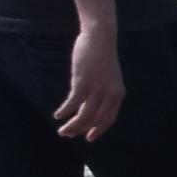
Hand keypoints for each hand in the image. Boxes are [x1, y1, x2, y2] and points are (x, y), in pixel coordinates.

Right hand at [57, 26, 124, 141]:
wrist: (100, 38)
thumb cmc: (102, 58)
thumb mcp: (107, 78)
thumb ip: (102, 92)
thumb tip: (89, 107)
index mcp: (118, 94)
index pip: (109, 119)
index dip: (98, 130)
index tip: (89, 138)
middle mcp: (109, 94)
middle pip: (94, 120)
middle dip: (80, 130)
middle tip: (68, 134)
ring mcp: (96, 89)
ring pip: (84, 116)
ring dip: (71, 126)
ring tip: (62, 130)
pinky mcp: (82, 82)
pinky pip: (73, 103)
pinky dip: (65, 111)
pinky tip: (58, 115)